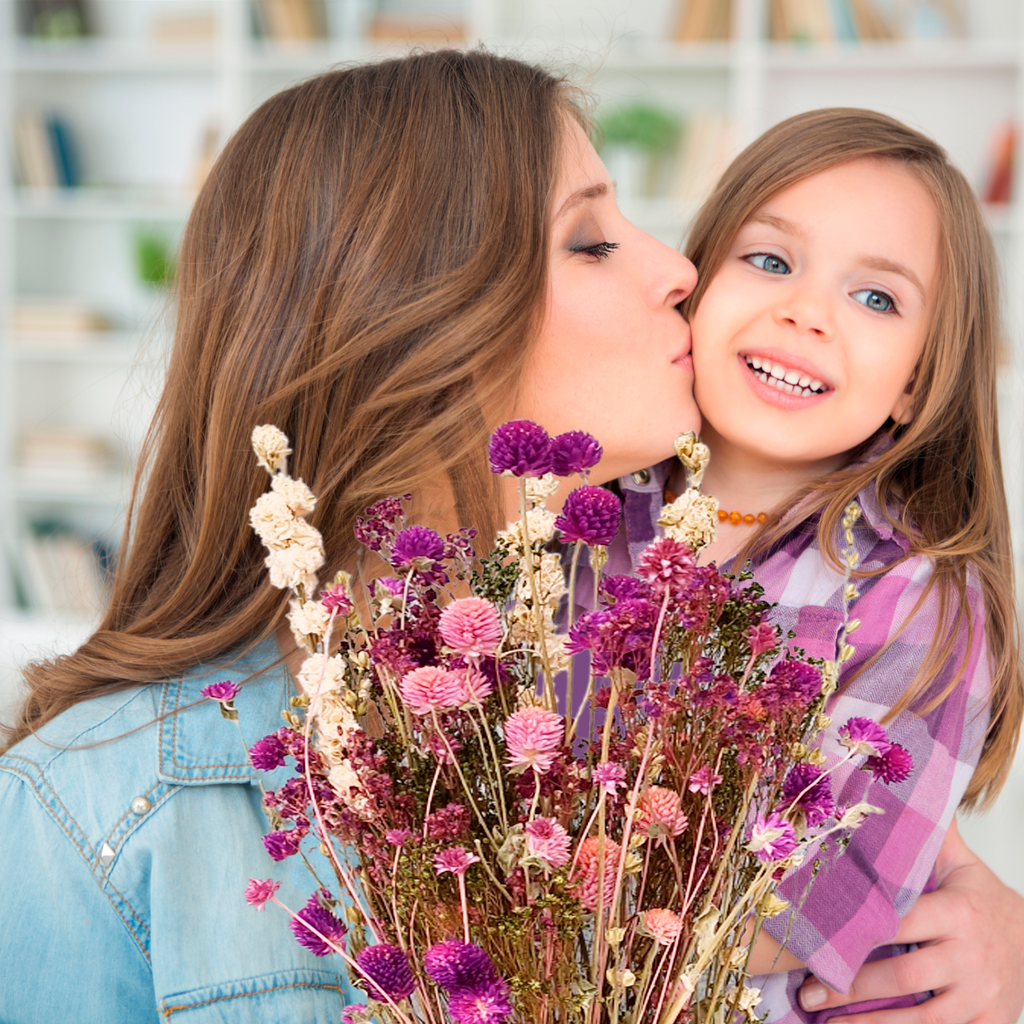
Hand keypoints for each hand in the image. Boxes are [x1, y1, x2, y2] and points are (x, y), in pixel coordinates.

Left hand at [797, 819, 1023, 1022]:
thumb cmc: (987, 903)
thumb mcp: (964, 866)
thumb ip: (931, 836)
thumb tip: (902, 788)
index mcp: (957, 912)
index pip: (899, 923)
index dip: (858, 935)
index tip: (820, 941)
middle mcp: (970, 956)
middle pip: (902, 975)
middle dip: (851, 988)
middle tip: (808, 993)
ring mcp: (982, 996)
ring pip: (921, 1020)